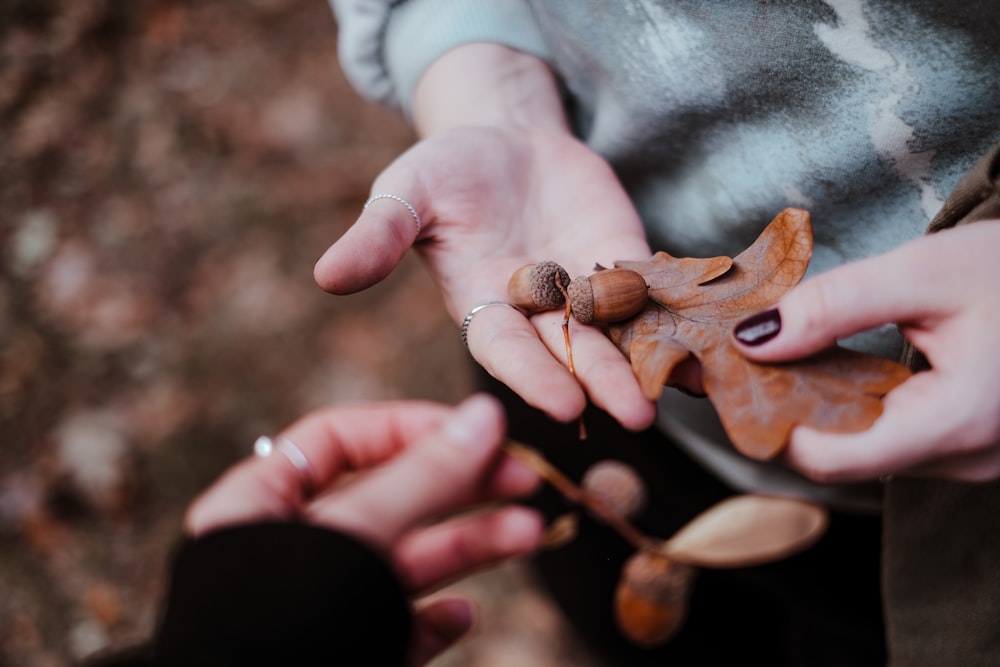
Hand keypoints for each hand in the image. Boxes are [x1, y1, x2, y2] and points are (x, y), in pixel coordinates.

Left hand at [185, 394, 542, 665]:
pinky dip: (436, 621)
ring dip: (469, 546)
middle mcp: (294, 552)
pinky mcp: (349, 652)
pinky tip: (461, 616)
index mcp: (262, 506)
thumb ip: (423, 478)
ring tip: (528, 533)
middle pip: (390, 497)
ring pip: (405, 562)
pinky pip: (398, 627)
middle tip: (525, 479)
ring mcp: (322, 607)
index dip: (411, 427)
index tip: (477, 431)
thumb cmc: (279, 628)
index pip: (340, 441)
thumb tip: (485, 416)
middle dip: (462, 487)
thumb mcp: (356, 534)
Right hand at [313, 45, 655, 431]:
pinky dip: (681, 311)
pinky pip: (654, 291)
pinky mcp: (623, 261)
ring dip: (650, 358)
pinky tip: (714, 332)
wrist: (504, 140)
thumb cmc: (445, 170)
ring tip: (687, 385)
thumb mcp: (406, 194)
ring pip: (619, 332)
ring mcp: (584, 291)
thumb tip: (325, 277)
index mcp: (480, 308)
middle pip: (571, 354)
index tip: (562, 404)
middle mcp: (535, 314)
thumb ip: (378, 237)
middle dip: (603, 381)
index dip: (533, 376)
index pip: (506, 351)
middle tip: (639, 414)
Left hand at [734, 221, 999, 482]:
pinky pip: (897, 443)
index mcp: (959, 423)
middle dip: (792, 413)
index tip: (736, 381)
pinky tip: (840, 371)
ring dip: (824, 412)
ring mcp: (976, 462)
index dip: (773, 424)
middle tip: (750, 361)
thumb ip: (834, 306)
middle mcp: (970, 460)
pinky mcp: (973, 450)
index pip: (831, 461)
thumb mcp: (923, 272)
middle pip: (845, 458)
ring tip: (793, 359)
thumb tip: (753, 340)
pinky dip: (860, 412)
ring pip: (869, 453)